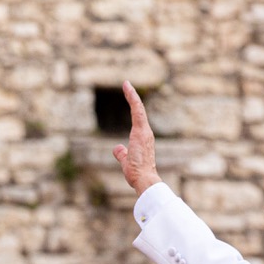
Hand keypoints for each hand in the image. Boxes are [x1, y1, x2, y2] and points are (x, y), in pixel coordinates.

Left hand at [111, 81, 162, 196]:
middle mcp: (146, 133)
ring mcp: (144, 132)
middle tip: (126, 85)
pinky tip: (127, 88)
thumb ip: (122, 154)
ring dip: (132, 96)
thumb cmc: (138, 174)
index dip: (133, 108)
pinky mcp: (141, 131)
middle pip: (139, 111)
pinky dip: (133, 99)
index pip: (137, 121)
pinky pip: (137, 111)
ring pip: (139, 109)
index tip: (129, 97)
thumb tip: (117, 148)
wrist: (145, 180)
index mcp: (143, 140)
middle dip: (133, 98)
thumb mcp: (126, 161)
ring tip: (125, 84)